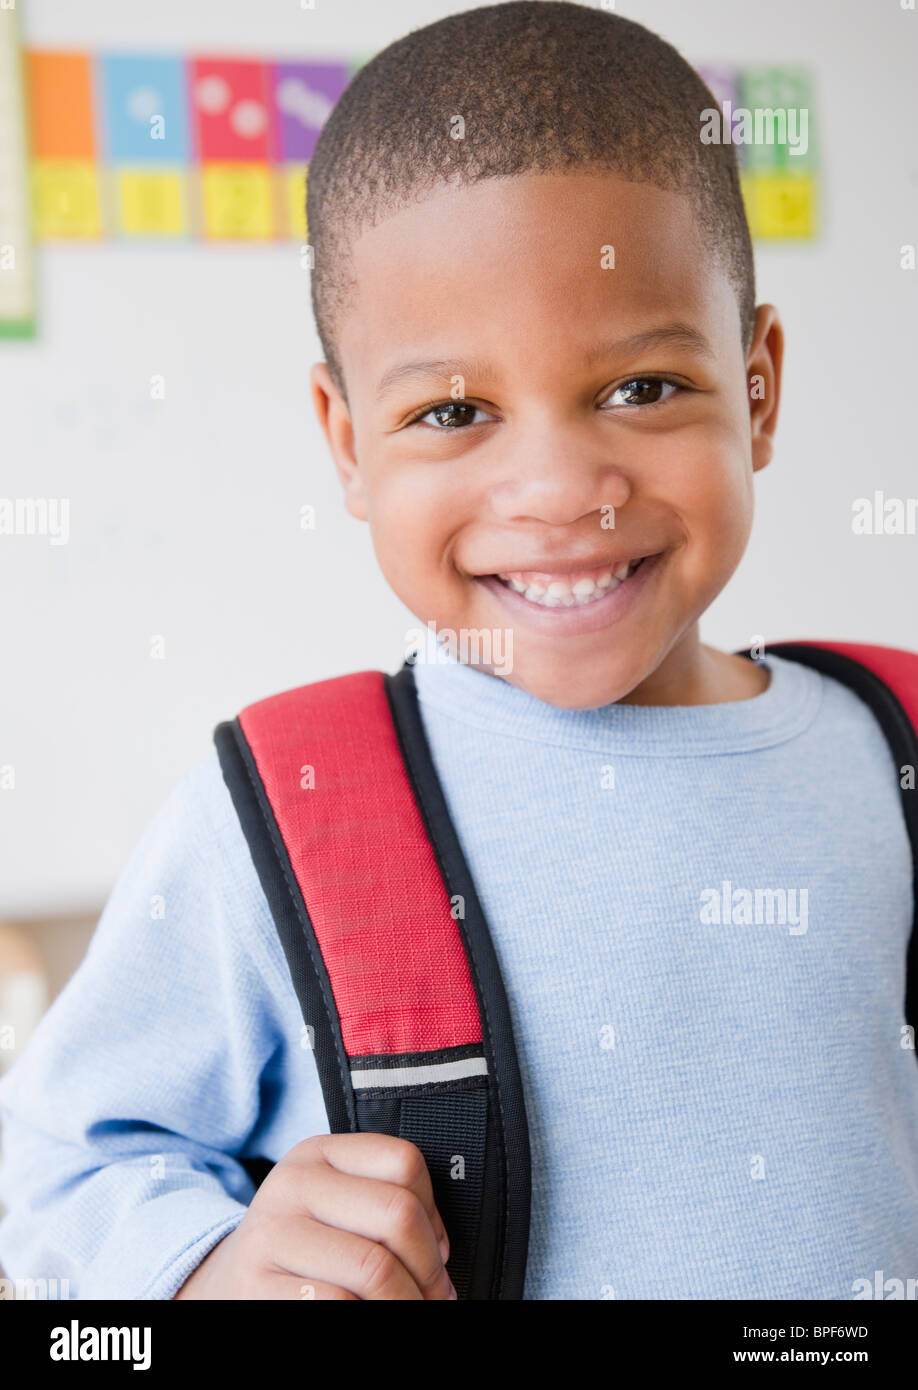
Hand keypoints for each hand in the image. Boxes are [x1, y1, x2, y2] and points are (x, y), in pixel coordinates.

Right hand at [174, 1133, 455, 1299]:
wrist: (222, 1286)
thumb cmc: (298, 1252)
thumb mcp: (331, 1206)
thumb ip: (379, 1206)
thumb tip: (440, 1252)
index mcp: (318, 1154)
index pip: (404, 1162)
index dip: (434, 1215)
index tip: (436, 1253)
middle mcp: (292, 1184)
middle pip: (398, 1214)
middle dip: (429, 1269)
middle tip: (435, 1296)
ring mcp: (272, 1233)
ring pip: (375, 1267)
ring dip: (408, 1302)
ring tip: (409, 1310)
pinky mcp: (258, 1284)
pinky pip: (339, 1303)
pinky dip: (370, 1317)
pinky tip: (370, 1317)